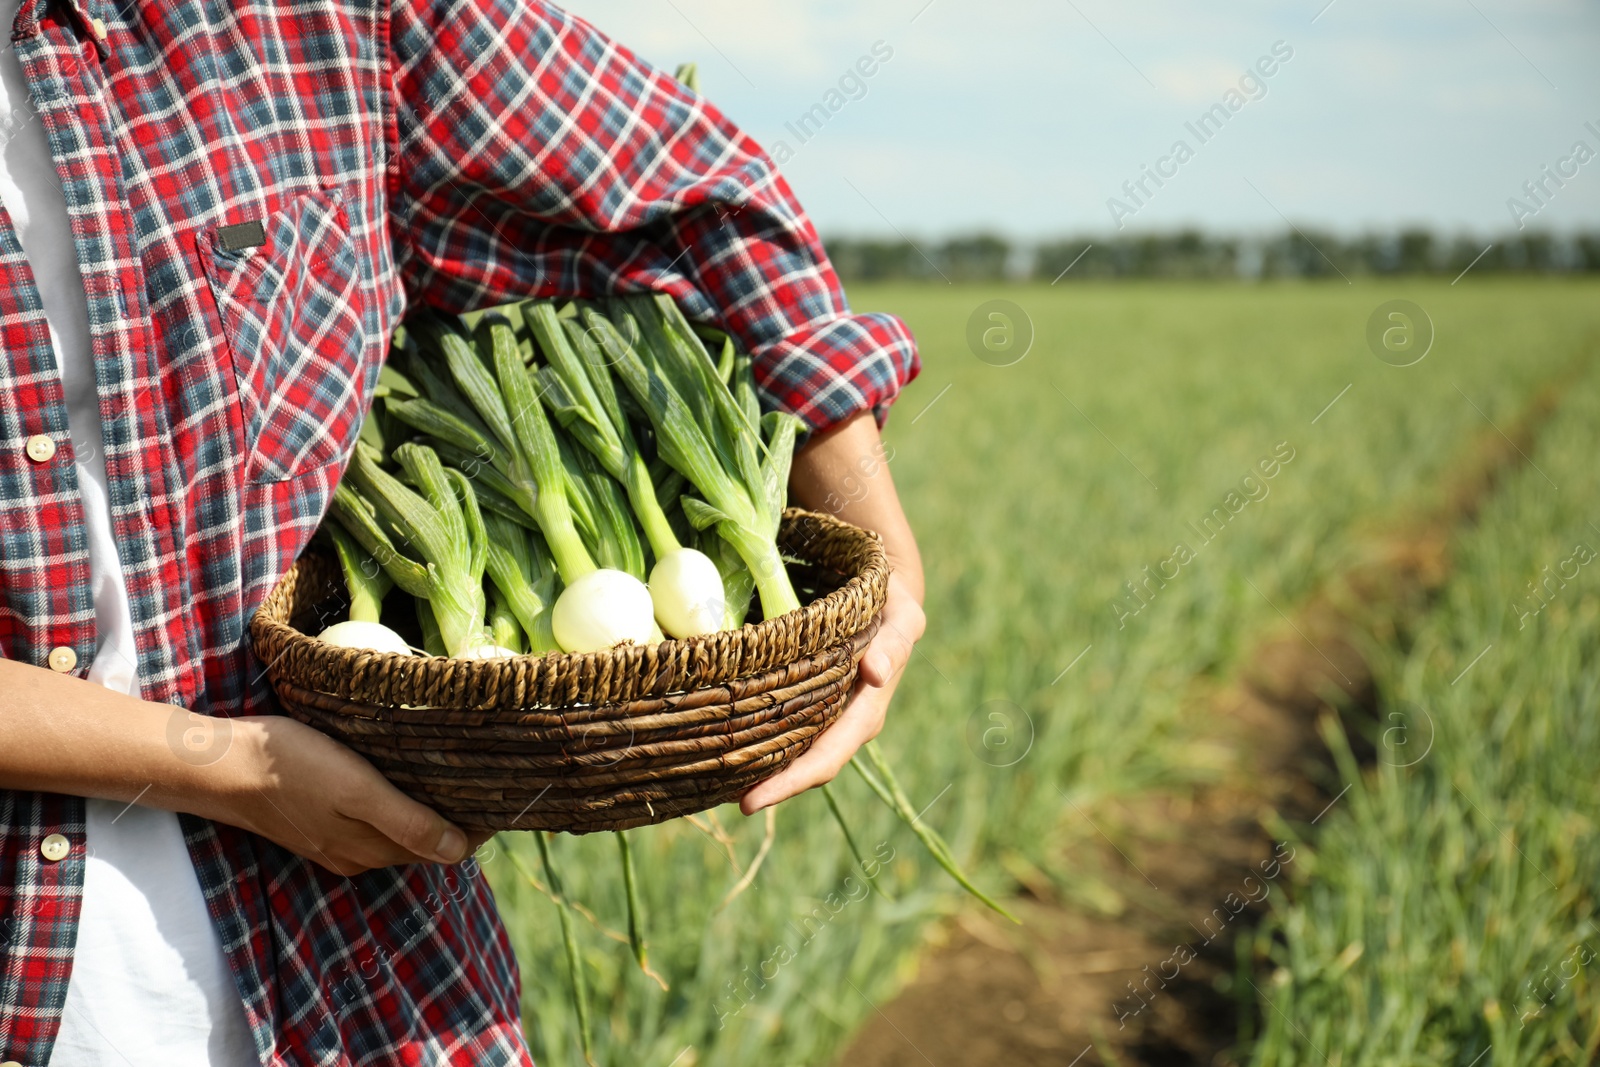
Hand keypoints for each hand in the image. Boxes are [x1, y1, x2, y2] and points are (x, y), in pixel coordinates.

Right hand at [209, 716, 478, 875]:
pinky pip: (367, 819)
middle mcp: (355, 852)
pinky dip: (393, 803)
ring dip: (424, 808)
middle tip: (484, 778)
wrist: (220, 766)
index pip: (443, 846)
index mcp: (371, 849)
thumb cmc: (293, 769)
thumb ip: (408, 823)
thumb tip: (461, 852)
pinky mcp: (314, 820)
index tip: (502, 792)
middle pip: (421, 839)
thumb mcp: (358, 791)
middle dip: (455, 816)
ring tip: (452, 774)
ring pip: (394, 830)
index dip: (475, 823)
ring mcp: (332, 839)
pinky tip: (397, 777)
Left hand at [741, 568, 923, 811]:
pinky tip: (734, 746)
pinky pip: (789, 729)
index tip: (750, 802)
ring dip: (764, 770)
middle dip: (771, 787)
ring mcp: (830, 714)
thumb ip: (894, 643)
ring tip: (720, 784)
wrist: (889, 592)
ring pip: (795, 753)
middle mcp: (847, 722)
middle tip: (727, 802)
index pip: (826, 758)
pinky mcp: (814, 700)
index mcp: (866, 712)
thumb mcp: (901, 615)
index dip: (790, 783)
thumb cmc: (892, 601)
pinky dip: (764, 742)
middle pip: (806, 767)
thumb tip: (876, 673)